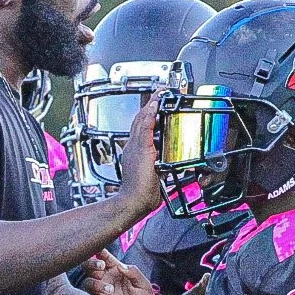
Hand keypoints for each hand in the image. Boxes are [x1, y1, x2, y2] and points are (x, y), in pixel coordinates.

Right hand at [84, 250, 162, 294]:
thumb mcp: (143, 284)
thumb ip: (133, 272)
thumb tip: (120, 265)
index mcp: (115, 271)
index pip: (104, 258)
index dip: (100, 252)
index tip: (100, 252)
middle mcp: (106, 280)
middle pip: (89, 267)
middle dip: (91, 264)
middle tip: (101, 268)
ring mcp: (101, 294)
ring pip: (87, 283)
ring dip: (96, 284)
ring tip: (110, 290)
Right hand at [116, 93, 166, 215]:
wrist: (133, 201)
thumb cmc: (140, 194)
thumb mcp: (152, 176)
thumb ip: (156, 167)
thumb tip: (162, 166)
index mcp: (134, 153)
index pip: (140, 130)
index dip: (147, 117)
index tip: (154, 107)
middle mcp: (132, 147)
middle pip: (139, 121)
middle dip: (149, 106)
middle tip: (158, 93)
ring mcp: (135, 147)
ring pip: (142, 120)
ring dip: (151, 105)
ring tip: (159, 93)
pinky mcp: (141, 148)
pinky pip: (145, 126)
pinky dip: (150, 114)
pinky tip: (155, 105)